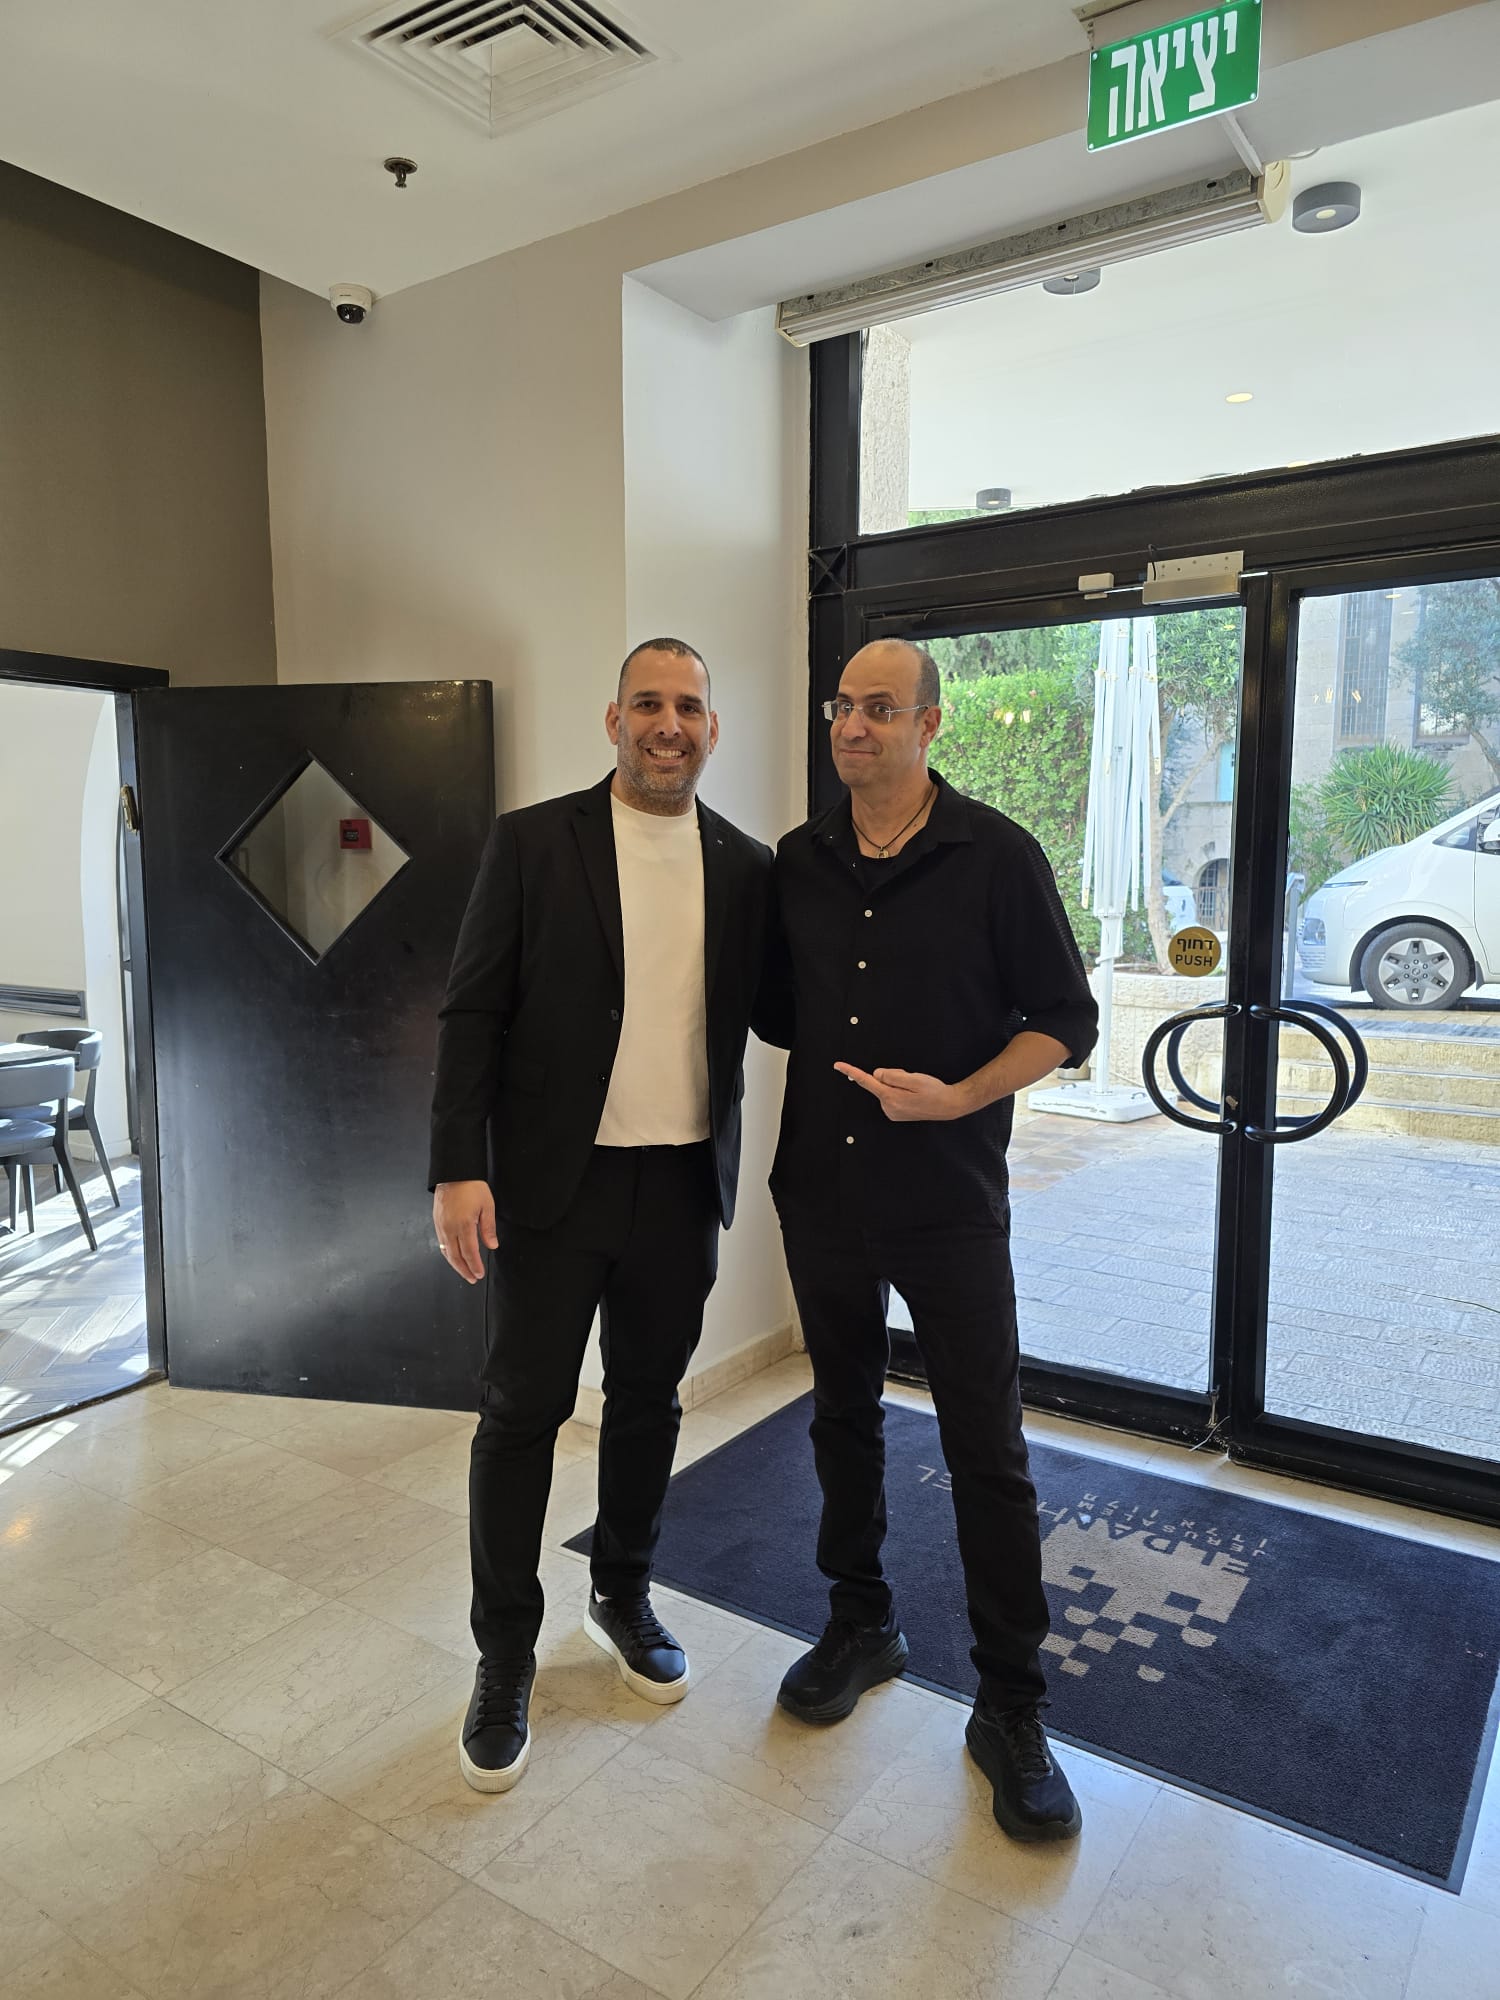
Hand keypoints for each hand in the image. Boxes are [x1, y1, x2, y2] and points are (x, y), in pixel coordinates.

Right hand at [433, 1180, 497, 1282]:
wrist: (453, 1172)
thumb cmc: (471, 1186)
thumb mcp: (487, 1206)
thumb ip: (488, 1228)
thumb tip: (492, 1246)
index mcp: (464, 1225)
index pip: (470, 1253)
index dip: (475, 1266)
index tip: (479, 1274)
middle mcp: (450, 1228)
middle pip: (456, 1257)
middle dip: (465, 1270)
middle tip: (472, 1279)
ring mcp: (441, 1226)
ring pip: (446, 1252)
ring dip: (455, 1264)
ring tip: (464, 1272)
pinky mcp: (437, 1222)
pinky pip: (441, 1243)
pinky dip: (447, 1254)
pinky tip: (452, 1257)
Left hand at [833, 1063, 971, 1120]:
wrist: (948, 1105)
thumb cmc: (934, 1091)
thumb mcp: (914, 1079)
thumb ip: (893, 1075)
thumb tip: (876, 1074)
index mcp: (891, 1098)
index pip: (866, 1081)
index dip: (851, 1072)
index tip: (838, 1066)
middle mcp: (888, 1107)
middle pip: (880, 1081)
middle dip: (893, 1077)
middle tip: (912, 1082)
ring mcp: (891, 1112)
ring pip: (886, 1088)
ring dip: (898, 1085)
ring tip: (915, 1090)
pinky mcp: (895, 1113)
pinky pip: (891, 1095)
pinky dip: (900, 1091)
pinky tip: (913, 1096)